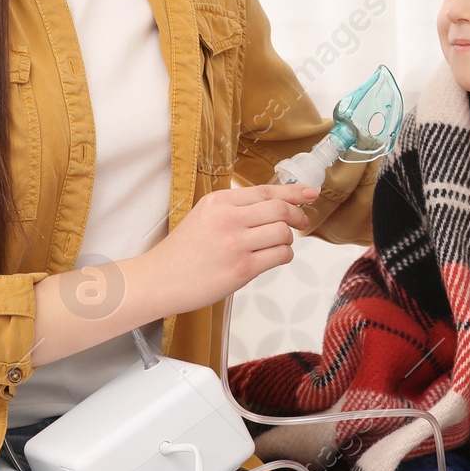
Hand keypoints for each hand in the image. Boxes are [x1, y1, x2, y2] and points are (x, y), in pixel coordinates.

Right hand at [140, 183, 319, 312]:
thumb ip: (234, 208)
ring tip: (278, 244)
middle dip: (298, 215)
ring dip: (288, 239)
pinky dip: (284, 255)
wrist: (160, 279)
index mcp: (218, 201)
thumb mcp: (204, 216)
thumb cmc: (182, 252)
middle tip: (303, 221)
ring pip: (283, 232)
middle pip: (280, 210)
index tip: (310, 193)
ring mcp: (236, 244)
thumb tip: (274, 205)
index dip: (293, 192)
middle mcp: (228, 218)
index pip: (266, 191)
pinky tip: (274, 257)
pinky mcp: (242, 269)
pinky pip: (279, 255)